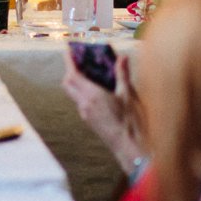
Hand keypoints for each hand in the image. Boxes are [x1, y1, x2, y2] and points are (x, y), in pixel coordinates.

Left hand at [62, 51, 144, 166]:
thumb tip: (122, 58)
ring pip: (73, 94)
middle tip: (78, 60)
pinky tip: (96, 89)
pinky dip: (83, 91)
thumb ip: (123, 75)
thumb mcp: (129, 95)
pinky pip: (80, 102)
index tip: (68, 49)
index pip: (73, 75)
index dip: (69, 61)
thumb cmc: (132, 123)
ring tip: (88, 72)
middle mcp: (84, 105)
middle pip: (68, 84)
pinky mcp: (90, 121)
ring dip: (76, 81)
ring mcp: (86, 115)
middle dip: (70, 70)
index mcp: (92, 96)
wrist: (131, 150)